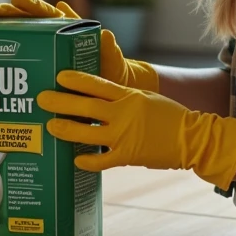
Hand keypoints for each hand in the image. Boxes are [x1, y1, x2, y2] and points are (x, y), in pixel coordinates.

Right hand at [0, 0, 158, 91]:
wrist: (110, 95)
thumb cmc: (113, 72)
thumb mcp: (113, 60)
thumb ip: (109, 50)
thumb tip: (106, 34)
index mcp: (68, 31)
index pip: (47, 14)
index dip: (32, 6)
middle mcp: (52, 40)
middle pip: (26, 22)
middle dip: (5, 15)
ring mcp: (44, 55)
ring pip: (19, 41)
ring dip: (1, 36)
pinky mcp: (40, 73)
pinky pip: (21, 65)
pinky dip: (7, 64)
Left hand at [37, 71, 235, 190]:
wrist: (193, 138)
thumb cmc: (169, 116)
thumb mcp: (146, 98)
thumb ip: (123, 97)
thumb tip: (99, 95)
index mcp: (129, 96)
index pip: (97, 85)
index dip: (77, 80)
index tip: (59, 75)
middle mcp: (124, 114)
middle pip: (86, 107)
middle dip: (62, 102)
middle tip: (42, 99)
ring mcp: (124, 136)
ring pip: (88, 133)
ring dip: (66, 129)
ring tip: (51, 126)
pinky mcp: (128, 156)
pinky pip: (101, 160)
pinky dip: (87, 160)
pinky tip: (75, 158)